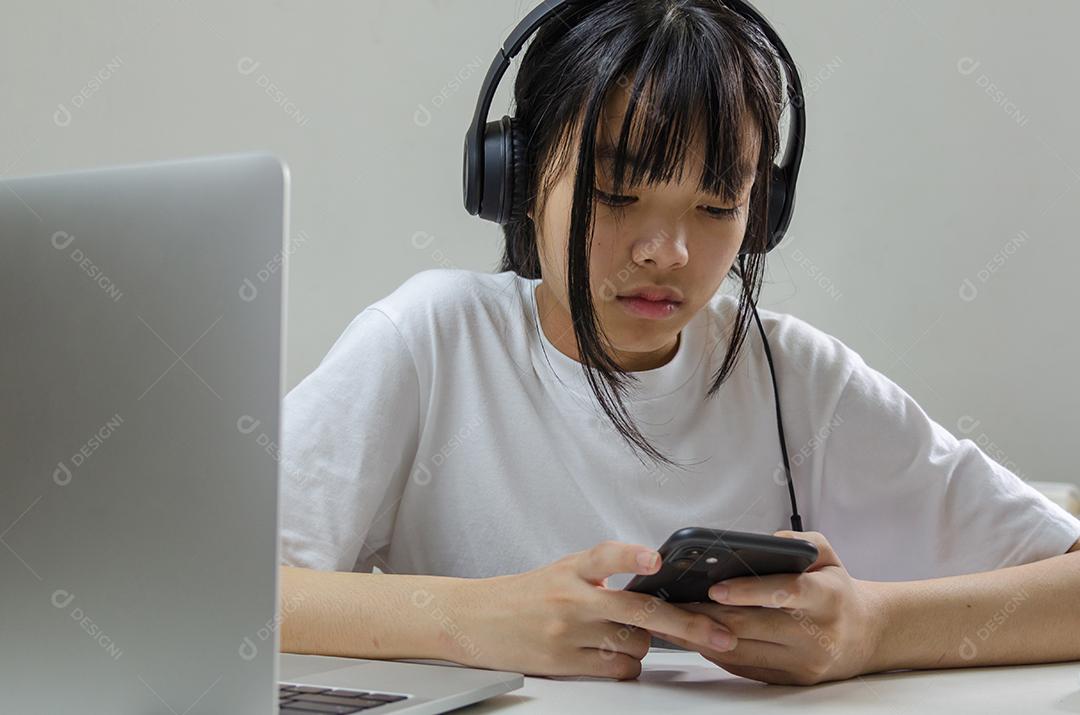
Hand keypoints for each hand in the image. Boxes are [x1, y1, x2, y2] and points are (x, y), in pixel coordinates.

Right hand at [448, 540, 736, 679]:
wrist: (477, 619)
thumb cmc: (525, 595)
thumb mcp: (562, 571)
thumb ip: (602, 574)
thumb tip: (653, 584)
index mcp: (572, 568)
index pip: (606, 555)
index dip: (633, 556)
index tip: (656, 559)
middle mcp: (572, 598)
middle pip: (640, 611)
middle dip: (687, 624)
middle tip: (719, 633)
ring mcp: (568, 632)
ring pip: (635, 644)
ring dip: (645, 644)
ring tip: (627, 636)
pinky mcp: (565, 662)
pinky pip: (618, 669)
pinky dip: (627, 664)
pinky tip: (614, 655)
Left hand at [647, 531, 887, 684]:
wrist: (864, 636)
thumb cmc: (836, 590)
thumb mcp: (828, 556)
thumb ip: (800, 541)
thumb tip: (762, 541)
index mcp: (826, 597)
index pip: (785, 592)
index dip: (748, 591)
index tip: (715, 587)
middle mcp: (816, 633)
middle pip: (753, 626)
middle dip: (708, 614)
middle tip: (674, 603)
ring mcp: (803, 661)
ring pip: (742, 651)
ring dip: (702, 635)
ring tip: (673, 620)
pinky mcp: (790, 679)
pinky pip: (745, 667)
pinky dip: (715, 651)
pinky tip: (693, 637)